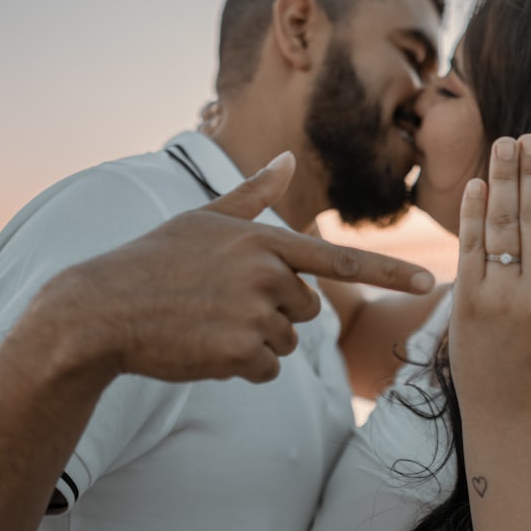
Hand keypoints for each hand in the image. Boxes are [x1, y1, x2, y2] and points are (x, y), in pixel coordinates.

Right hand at [31, 152, 435, 384]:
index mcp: (264, 240)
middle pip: (309, 311)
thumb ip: (252, 194)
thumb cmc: (153, 260)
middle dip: (277, 315)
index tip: (429, 280)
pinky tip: (204, 348)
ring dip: (256, 343)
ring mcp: (253, 313)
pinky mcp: (238, 351)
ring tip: (209, 324)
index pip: (340, 256)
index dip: (389, 269)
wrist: (101, 309)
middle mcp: (266, 274)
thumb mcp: (203, 218)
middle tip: (224, 306)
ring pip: (287, 344)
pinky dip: (240, 367)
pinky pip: (265, 369)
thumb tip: (286, 160)